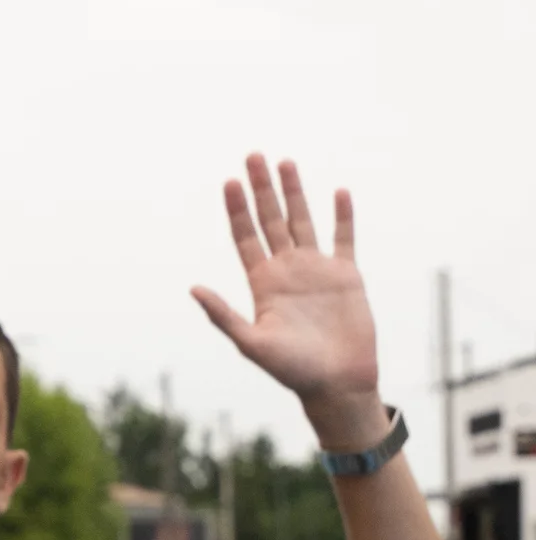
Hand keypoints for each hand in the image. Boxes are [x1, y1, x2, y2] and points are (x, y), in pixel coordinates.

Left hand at [191, 156, 382, 445]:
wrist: (337, 385)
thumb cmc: (292, 371)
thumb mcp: (252, 343)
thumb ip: (224, 315)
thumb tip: (193, 288)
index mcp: (262, 283)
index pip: (246, 237)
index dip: (237, 210)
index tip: (229, 181)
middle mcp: (287, 271)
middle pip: (271, 220)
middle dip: (262, 189)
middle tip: (253, 155)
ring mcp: (317, 271)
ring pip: (303, 221)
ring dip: (295, 192)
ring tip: (285, 162)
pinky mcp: (346, 276)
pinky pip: (344, 238)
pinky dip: (342, 216)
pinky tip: (339, 192)